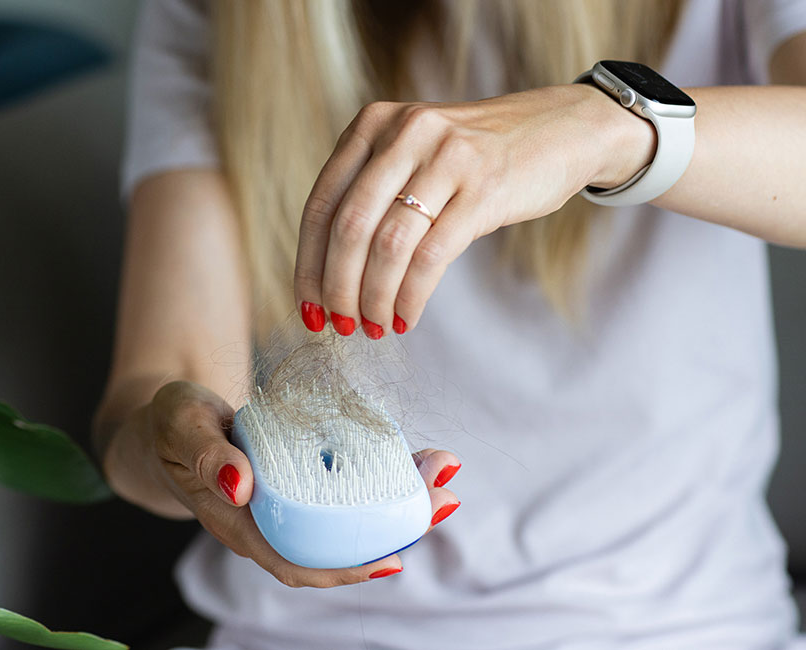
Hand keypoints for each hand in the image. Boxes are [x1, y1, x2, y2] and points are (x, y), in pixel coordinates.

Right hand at [103, 380, 461, 587]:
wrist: (168, 421)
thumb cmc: (172, 422)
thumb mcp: (182, 424)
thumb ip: (207, 454)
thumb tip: (241, 485)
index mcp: (238, 522)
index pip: (296, 563)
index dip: (345, 569)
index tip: (392, 559)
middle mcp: (267, 524)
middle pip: (336, 548)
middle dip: (394, 529)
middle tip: (442, 499)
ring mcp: (285, 507)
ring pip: (346, 522)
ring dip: (397, 504)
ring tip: (441, 477)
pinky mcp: (298, 485)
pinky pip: (343, 493)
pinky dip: (380, 479)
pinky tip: (411, 460)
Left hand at [294, 84, 653, 336]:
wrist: (561, 129)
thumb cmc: (474, 156)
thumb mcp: (412, 153)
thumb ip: (369, 193)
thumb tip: (324, 275)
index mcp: (372, 124)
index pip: (321, 205)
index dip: (308, 264)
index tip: (307, 307)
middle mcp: (404, 133)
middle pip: (349, 228)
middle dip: (337, 288)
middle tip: (340, 325)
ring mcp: (446, 158)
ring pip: (388, 245)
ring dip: (373, 298)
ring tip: (374, 327)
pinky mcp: (484, 189)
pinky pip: (432, 256)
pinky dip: (411, 296)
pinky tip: (406, 317)